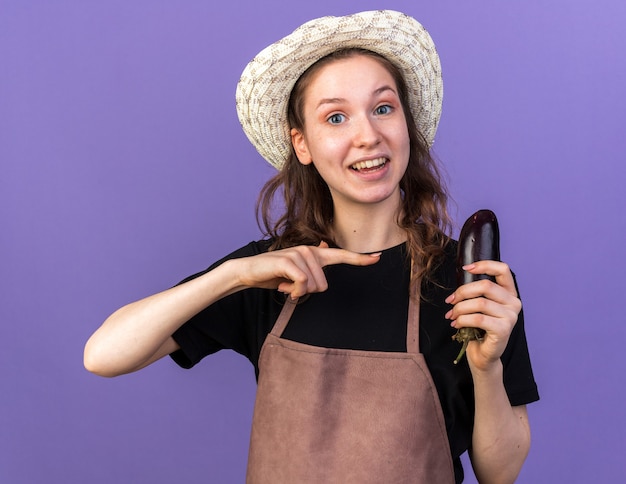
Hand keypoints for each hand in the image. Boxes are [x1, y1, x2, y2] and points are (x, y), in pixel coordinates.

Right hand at [236, 242, 380, 298]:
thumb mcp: (295, 271)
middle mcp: (310, 251)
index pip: (342, 256)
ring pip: (313, 286)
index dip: (360, 259)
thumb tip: (324, 248)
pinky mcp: (289, 261)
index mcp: (315, 254)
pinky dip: (293, 291)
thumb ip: (312, 265)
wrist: (249, 271)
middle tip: (291, 285)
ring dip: (297, 292)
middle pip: (323, 286)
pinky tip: (283, 287)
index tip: (378, 258)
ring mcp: (300, 254)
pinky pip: (302, 284)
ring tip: (285, 283)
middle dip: (307, 292)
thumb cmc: (274, 274)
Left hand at [445, 260, 521, 371]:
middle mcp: (514, 303)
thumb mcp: (478, 305)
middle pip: (486, 286)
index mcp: (509, 293)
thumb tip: (461, 277)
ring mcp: (511, 317)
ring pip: (479, 303)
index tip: (466, 268)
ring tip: (451, 315)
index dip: (484, 265)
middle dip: (462, 292)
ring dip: (459, 308)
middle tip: (450, 301)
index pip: (503, 269)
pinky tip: (456, 324)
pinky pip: (478, 318)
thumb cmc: (479, 328)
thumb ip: (476, 292)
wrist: (483, 355)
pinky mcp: (503, 329)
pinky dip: (462, 320)